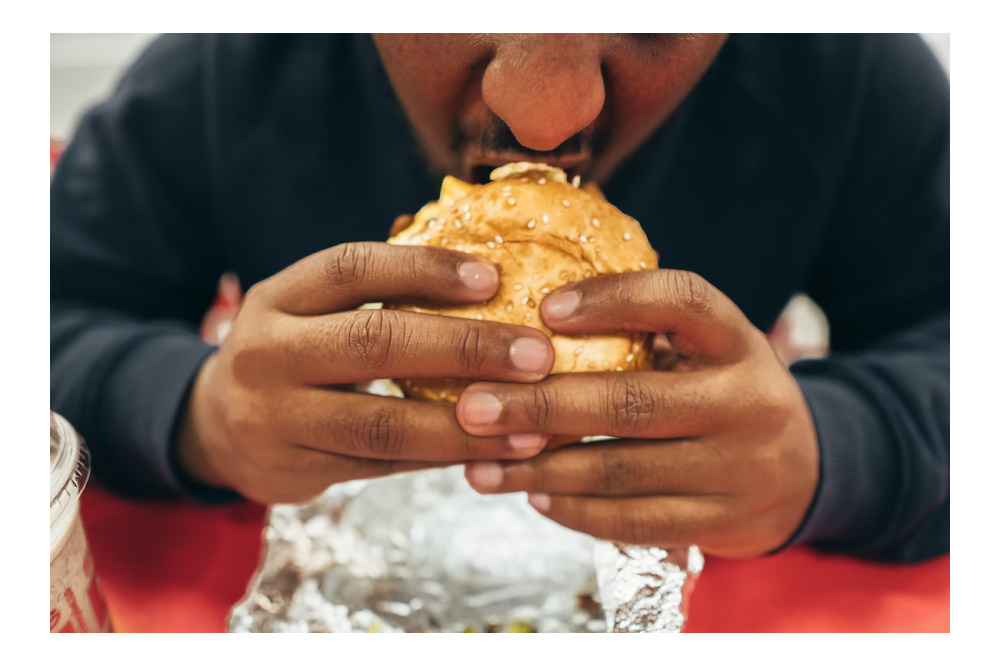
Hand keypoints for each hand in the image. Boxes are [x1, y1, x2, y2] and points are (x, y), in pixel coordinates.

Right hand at [178, 243, 554, 504]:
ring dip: (465, 424)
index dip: (424, 269)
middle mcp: (268, 353)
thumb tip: (490, 281)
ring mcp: (276, 418)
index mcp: (278, 297)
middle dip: (465, 348)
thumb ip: (374, 295)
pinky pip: (383, 466)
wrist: (214, 425)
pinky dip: (441, 458)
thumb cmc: (292, 352)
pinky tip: (491, 451)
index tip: (493, 278)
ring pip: (382, 423)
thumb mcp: (309, 309)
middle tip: (538, 355)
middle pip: (373, 342)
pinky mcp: (296, 470)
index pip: (352, 268)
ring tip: (531, 422)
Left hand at [459, 270, 818, 557]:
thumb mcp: (705, 351)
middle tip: (472, 407)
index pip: (682, 301)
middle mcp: (747, 401)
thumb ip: (643, 336)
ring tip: (480, 465)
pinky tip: (534, 495)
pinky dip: (575, 510)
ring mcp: (740, 468)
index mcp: (738, 341)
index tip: (543, 307)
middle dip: (541, 405)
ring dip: (541, 470)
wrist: (806, 472)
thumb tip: (526, 327)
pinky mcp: (725, 523)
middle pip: (632, 401)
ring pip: (622, 470)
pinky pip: (634, 521)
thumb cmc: (723, 394)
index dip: (613, 299)